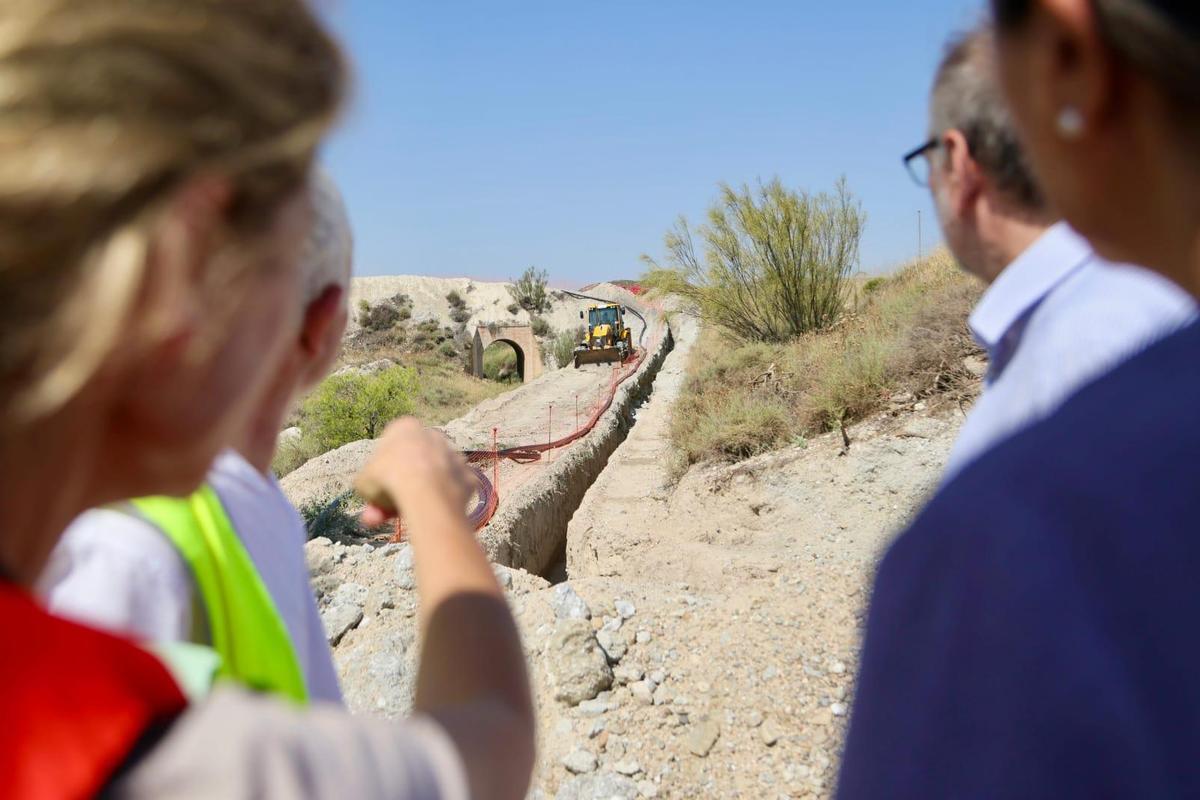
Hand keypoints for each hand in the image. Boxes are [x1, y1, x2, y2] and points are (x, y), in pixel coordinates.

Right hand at [356, 418, 472, 527]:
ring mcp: (454, 456)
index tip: (376, 491)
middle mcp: (434, 436)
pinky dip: (440, 505)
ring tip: (405, 517)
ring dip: (418, 499)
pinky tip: (430, 515)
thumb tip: (370, 493)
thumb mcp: (363, 480)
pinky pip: (450, 493)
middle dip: (397, 491)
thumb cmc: (389, 478)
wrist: (426, 490)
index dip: (380, 474)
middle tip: (383, 514)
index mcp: (406, 428)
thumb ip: (368, 483)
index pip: (390, 450)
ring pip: (432, 480)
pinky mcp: (468, 476)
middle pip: (412, 466)